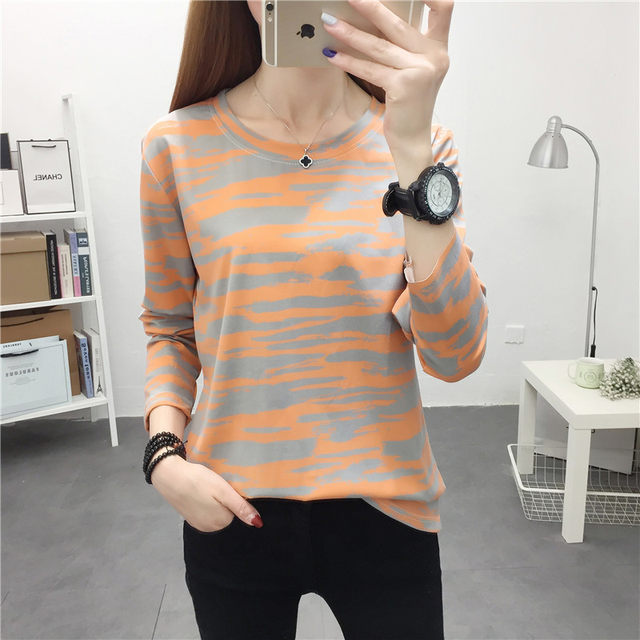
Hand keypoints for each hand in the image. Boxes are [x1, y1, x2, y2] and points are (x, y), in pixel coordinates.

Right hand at [151, 456, 262, 532]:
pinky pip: (205, 512)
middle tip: (216, 486)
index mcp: (220, 522)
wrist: (169, 475)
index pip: (238, 512)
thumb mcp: (223, 491)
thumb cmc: (197, 480)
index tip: (226, 487)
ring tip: (207, 488)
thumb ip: (240, 508)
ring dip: (215, 502)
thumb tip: (257, 523)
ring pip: (216, 512)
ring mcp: (198, 524)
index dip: (234, 497)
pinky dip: (205, 502)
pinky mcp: (190, 517)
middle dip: (225, 501)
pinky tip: (200, 492)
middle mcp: (209, 528)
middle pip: (227, 514)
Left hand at [321, 0, 452, 148]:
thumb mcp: (413, 71)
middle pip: (398, 22)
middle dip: (370, 6)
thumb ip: (404, 47)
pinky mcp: (404, 87)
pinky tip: (332, 55)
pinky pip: (371, 69)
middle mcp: (434, 57)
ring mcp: (420, 72)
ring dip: (350, 33)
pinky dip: (349, 61)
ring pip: (379, 46)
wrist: (412, 139)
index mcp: (439, 49)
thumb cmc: (409, 105)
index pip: (443, 8)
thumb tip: (372, 21)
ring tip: (329, 23)